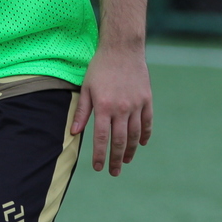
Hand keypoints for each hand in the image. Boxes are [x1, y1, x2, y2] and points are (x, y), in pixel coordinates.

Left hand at [72, 42, 152, 175]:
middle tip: (114, 172)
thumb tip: (74, 132)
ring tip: (125, 161)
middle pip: (120, 141)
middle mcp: (121, 108)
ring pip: (134, 135)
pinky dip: (145, 135)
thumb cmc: (100, 67)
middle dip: (116, 159)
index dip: (100, 155)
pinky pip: (147, 122)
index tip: (98, 168)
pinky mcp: (147, 99)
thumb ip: (82, 112)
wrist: (122, 49)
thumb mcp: (86, 88)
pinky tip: (141, 144)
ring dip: (130, 150)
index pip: (102, 138)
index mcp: (103, 106)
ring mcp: (136, 105)